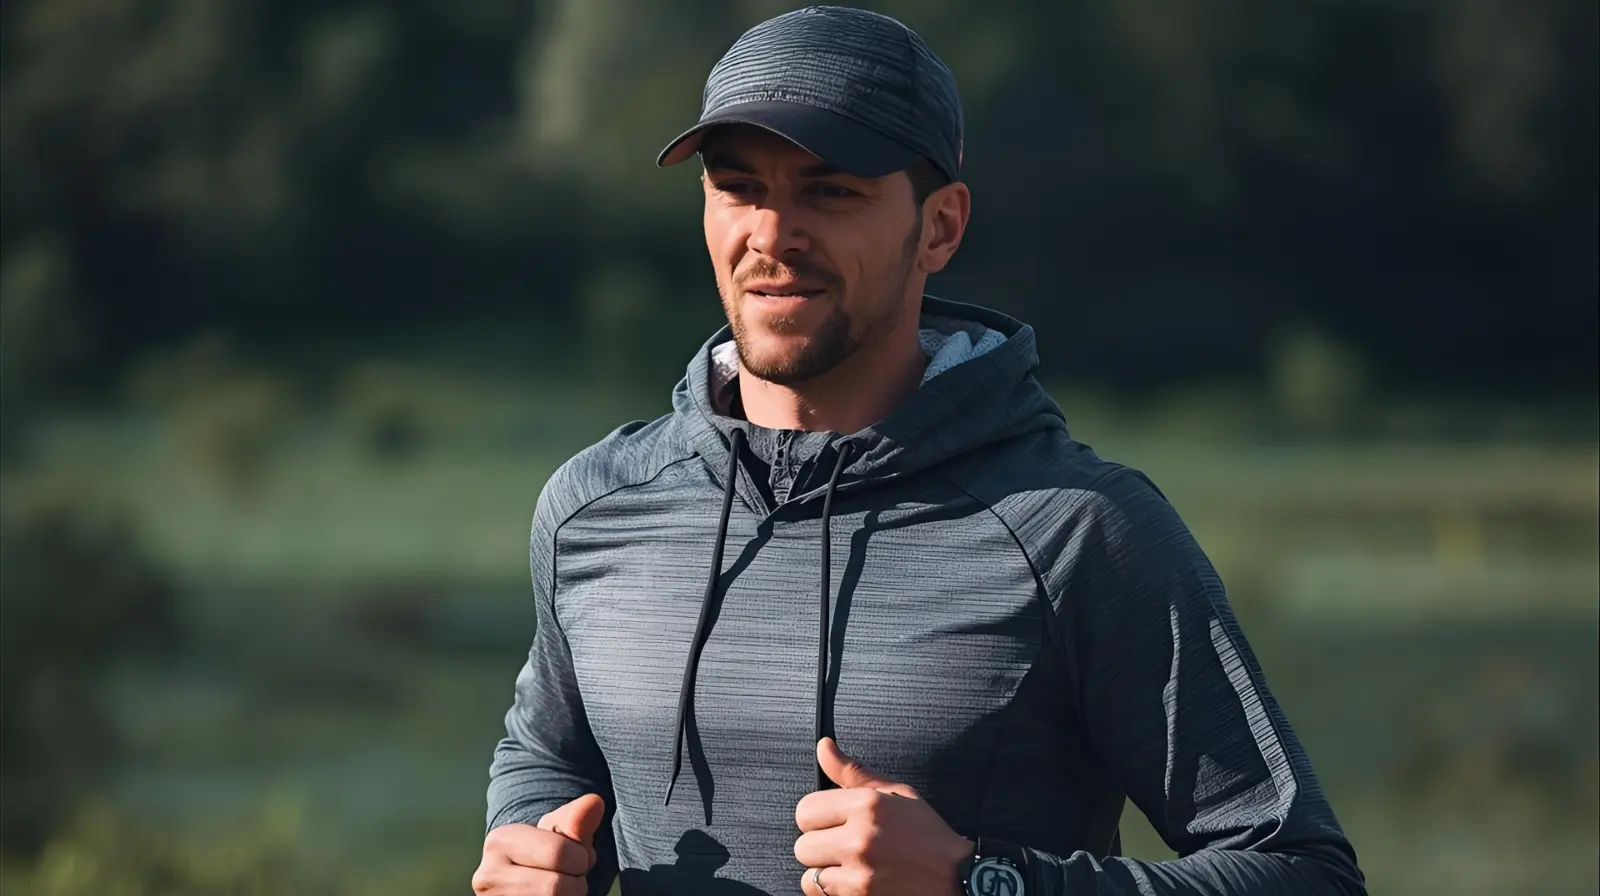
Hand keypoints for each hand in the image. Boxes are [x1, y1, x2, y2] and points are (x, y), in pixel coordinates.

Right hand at [472, 793, 606, 895]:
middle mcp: (487, 875)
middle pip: (555, 887)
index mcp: (500, 841)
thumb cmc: (545, 856)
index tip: (574, 859)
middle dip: (576, 883)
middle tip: (570, 878)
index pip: (558, 853)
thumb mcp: (560, 835)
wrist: (522, 885)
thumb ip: (577, 820)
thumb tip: (594, 802)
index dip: (581, 858)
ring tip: (561, 891)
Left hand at [794, 737, 973, 895]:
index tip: (832, 824)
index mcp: (867, 805)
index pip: (805, 810)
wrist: (956, 878)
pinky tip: (855, 883)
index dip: (816, 818)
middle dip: (820, 847)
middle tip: (844, 848)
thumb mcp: (895, 794)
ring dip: (826, 873)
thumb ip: (853, 772)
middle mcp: (861, 838)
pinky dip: (833, 892)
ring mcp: (860, 872)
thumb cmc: (926, 834)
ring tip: (851, 867)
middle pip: (803, 845)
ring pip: (809, 874)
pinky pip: (821, 894)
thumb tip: (823, 747)